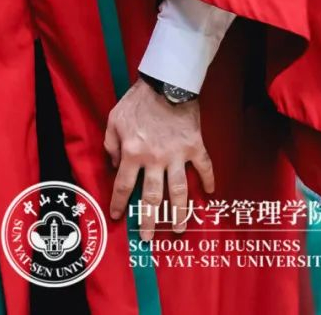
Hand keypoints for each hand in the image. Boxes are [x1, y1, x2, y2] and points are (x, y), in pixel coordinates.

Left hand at [104, 79, 214, 241]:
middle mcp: (154, 159)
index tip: (118, 217)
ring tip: (179, 229)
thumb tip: (113, 165)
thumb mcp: (114, 119)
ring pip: (178, 192)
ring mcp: (177, 156)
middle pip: (152, 197)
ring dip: (179, 213)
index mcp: (132, 153)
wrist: (165, 82)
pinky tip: (210, 195)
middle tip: (149, 238)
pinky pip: (204, 168)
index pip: (124, 185)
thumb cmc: (137, 101)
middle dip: (149, 220)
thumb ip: (111, 144)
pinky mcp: (195, 147)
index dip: (120, 203)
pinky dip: (208, 181)